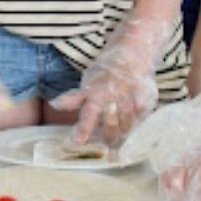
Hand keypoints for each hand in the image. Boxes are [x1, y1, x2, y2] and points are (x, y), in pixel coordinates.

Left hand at [51, 15, 171, 146]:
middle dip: (108, 137)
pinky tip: (134, 128)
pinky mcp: (145, 100)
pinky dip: (136, 125)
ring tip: (119, 143)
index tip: (78, 142)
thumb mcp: (87, 82)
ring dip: (122, 135)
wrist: (133, 54)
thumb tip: (55, 105)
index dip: (83, 129)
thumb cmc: (105, 72)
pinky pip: (140, 118)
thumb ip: (74, 98)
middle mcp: (113, 97)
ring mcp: (130, 99)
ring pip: (126, 126)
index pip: (88, 115)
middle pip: (110, 124)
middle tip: (107, 146)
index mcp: (95, 94)